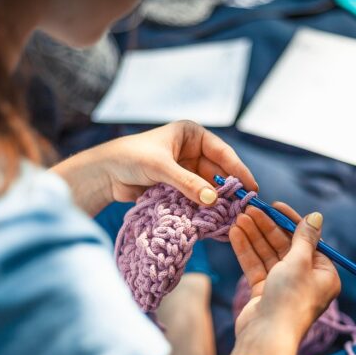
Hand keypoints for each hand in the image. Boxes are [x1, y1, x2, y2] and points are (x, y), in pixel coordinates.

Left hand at [52, 121, 257, 214]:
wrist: (104, 174)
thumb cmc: (130, 158)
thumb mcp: (161, 168)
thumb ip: (187, 183)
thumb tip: (212, 200)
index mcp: (192, 135)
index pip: (222, 153)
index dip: (238, 170)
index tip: (251, 187)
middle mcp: (192, 151)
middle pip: (218, 172)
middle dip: (228, 189)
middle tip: (242, 207)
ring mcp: (186, 170)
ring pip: (208, 187)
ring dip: (216, 201)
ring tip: (230, 217)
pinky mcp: (178, 187)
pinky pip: (196, 198)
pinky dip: (203, 208)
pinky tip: (213, 219)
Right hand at [228, 203, 340, 341]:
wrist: (267, 336)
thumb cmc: (290, 298)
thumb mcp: (300, 262)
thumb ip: (304, 237)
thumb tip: (316, 216)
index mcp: (324, 274)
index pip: (307, 240)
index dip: (290, 221)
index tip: (275, 205)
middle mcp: (306, 280)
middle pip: (285, 246)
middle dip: (267, 227)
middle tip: (250, 208)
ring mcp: (283, 287)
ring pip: (268, 255)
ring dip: (254, 236)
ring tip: (239, 217)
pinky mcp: (264, 293)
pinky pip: (256, 267)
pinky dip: (246, 251)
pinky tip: (235, 234)